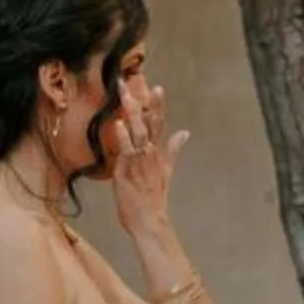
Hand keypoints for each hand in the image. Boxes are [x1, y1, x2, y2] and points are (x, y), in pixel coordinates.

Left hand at [108, 83, 188, 233]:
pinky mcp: (128, 171)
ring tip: (125, 95)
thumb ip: (174, 149)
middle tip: (129, 82)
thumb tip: (185, 132)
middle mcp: (151, 154)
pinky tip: (118, 123)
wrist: (149, 220)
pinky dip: (123, 136)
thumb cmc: (153, 198)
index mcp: (158, 152)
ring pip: (137, 132)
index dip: (157, 105)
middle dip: (140, 102)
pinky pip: (126, 150)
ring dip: (131, 113)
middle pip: (148, 122)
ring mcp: (140, 161)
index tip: (157, 87)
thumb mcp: (167, 170)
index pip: (159, 123)